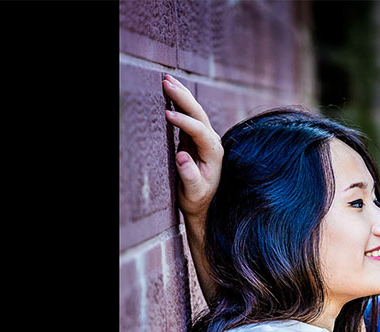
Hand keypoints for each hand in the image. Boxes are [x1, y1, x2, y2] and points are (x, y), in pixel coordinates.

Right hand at [161, 74, 221, 219]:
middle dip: (183, 97)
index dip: (183, 122)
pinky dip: (178, 102)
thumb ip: (190, 176)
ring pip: (194, 111)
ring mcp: (204, 138)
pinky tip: (169, 92)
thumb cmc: (197, 200)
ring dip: (180, 94)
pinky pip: (187, 116)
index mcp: (214, 153)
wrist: (201, 204)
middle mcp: (212, 142)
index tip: (167, 115)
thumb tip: (182, 156)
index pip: (199, 131)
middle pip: (199, 113)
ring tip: (166, 79)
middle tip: (165, 81)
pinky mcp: (195, 138)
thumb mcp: (193, 192)